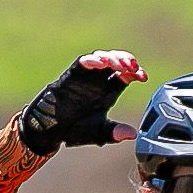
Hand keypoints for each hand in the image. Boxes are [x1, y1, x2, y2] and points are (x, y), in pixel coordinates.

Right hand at [18, 50, 146, 153]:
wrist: (49, 129)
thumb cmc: (74, 129)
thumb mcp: (98, 131)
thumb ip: (114, 132)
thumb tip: (132, 135)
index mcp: (108, 92)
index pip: (126, 76)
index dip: (136, 73)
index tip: (143, 77)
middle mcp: (99, 82)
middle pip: (116, 63)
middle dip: (126, 61)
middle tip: (133, 66)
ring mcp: (85, 77)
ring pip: (101, 59)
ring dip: (111, 58)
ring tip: (118, 64)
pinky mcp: (72, 75)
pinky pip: (82, 63)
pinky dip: (91, 61)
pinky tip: (99, 63)